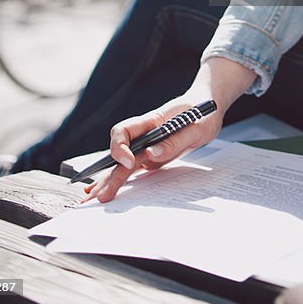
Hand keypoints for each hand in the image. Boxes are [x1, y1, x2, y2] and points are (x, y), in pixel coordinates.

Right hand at [81, 92, 222, 203]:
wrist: (208, 106)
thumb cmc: (203, 111)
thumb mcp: (196, 126)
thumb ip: (174, 141)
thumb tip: (151, 155)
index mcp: (151, 121)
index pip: (123, 131)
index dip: (120, 147)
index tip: (128, 161)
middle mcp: (144, 134)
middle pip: (120, 153)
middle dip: (108, 174)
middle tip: (101, 195)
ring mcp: (147, 146)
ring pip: (122, 164)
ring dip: (108, 180)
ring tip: (94, 198)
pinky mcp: (152, 157)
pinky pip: (132, 169)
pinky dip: (119, 180)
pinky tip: (106, 190)